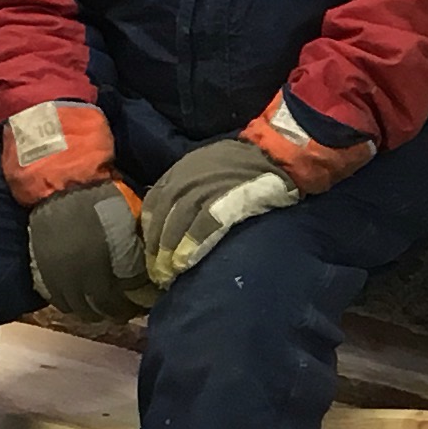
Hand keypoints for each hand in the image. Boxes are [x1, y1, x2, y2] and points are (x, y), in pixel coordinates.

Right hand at [27, 177, 144, 319]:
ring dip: (95, 312)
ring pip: (80, 308)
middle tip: (127, 311)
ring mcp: (61, 273)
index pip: (128, 294)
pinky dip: (72, 305)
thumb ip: (139, 246)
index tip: (144, 303)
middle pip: (104, 307)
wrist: (62, 184)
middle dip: (118, 312)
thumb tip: (154, 270)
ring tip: (105, 309)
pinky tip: (83, 301)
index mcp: (110, 257)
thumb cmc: (103, 198)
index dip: (138, 303)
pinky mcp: (43, 272)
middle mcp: (84, 271)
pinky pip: (58, 300)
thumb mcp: (131, 218)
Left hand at [142, 137, 298, 284]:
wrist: (277, 154)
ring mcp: (206, 188)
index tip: (152, 254)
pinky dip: (191, 246)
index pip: (153, 204)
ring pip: (177, 224)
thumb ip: (188, 186)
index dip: (150, 232)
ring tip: (170, 274)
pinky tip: (187, 264)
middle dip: (157, 248)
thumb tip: (172, 218)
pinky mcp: (227, 200)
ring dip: (170, 252)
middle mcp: (187, 178)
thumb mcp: (206, 166)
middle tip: (158, 273)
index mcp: (180, 170)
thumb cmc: (243, 165)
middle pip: (162, 218)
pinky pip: (202, 227)